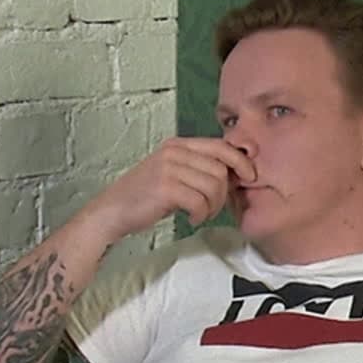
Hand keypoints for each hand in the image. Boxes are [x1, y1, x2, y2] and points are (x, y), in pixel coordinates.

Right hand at [72, 137, 255, 243]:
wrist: (112, 211)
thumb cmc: (145, 196)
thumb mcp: (173, 173)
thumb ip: (199, 168)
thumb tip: (235, 172)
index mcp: (178, 145)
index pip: (221, 146)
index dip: (241, 161)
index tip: (250, 176)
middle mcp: (174, 152)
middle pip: (221, 170)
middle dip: (223, 193)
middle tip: (211, 207)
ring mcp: (169, 168)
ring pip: (213, 186)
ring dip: (213, 207)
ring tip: (200, 213)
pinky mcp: (165, 188)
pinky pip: (200, 202)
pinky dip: (201, 215)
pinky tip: (191, 218)